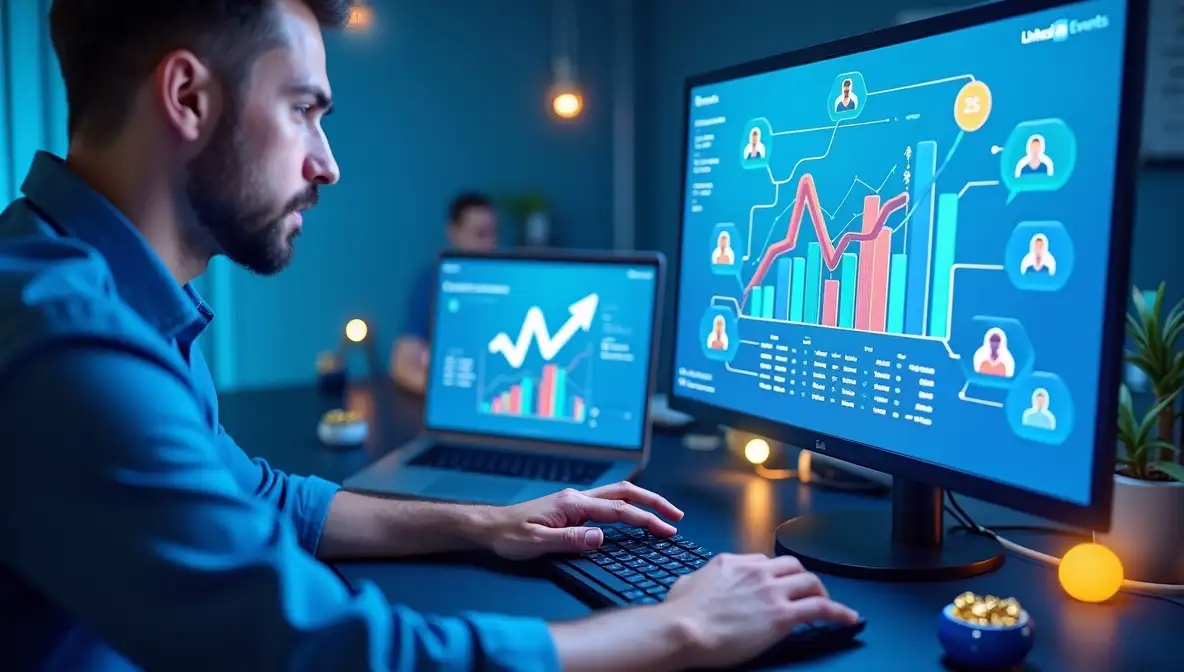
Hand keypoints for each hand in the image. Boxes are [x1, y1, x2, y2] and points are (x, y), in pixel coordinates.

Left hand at [480, 481, 683, 559]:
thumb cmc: (509, 536)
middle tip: (676, 517)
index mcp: (573, 504)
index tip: (667, 530)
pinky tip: (633, 517)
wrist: (489, 527)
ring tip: (663, 515)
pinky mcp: (572, 508)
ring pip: (617, 494)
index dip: (646, 520)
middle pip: (625, 493)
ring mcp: (575, 502)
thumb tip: (601, 537)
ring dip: (643, 502)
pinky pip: (607, 503)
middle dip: (653, 502)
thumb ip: (571, 540)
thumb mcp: (537, 543)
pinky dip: (628, 506)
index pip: (618, 511)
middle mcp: (578, 498)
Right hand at [657, 553, 859, 668]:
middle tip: (804, 592)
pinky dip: (839, 612)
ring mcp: (771, 591)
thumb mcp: (686, 584)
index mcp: (732, 563)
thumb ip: (700, 580)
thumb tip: (697, 585)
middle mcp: (756, 571)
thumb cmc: (679, 613)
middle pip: (792, 566)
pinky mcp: (783, 615)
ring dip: (820, 592)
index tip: (776, 585)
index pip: (763, 561)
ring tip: (827, 604)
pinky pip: (822, 608)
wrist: (684, 629)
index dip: (773, 574)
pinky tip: (849, 618)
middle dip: (800, 578)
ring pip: (810, 582)